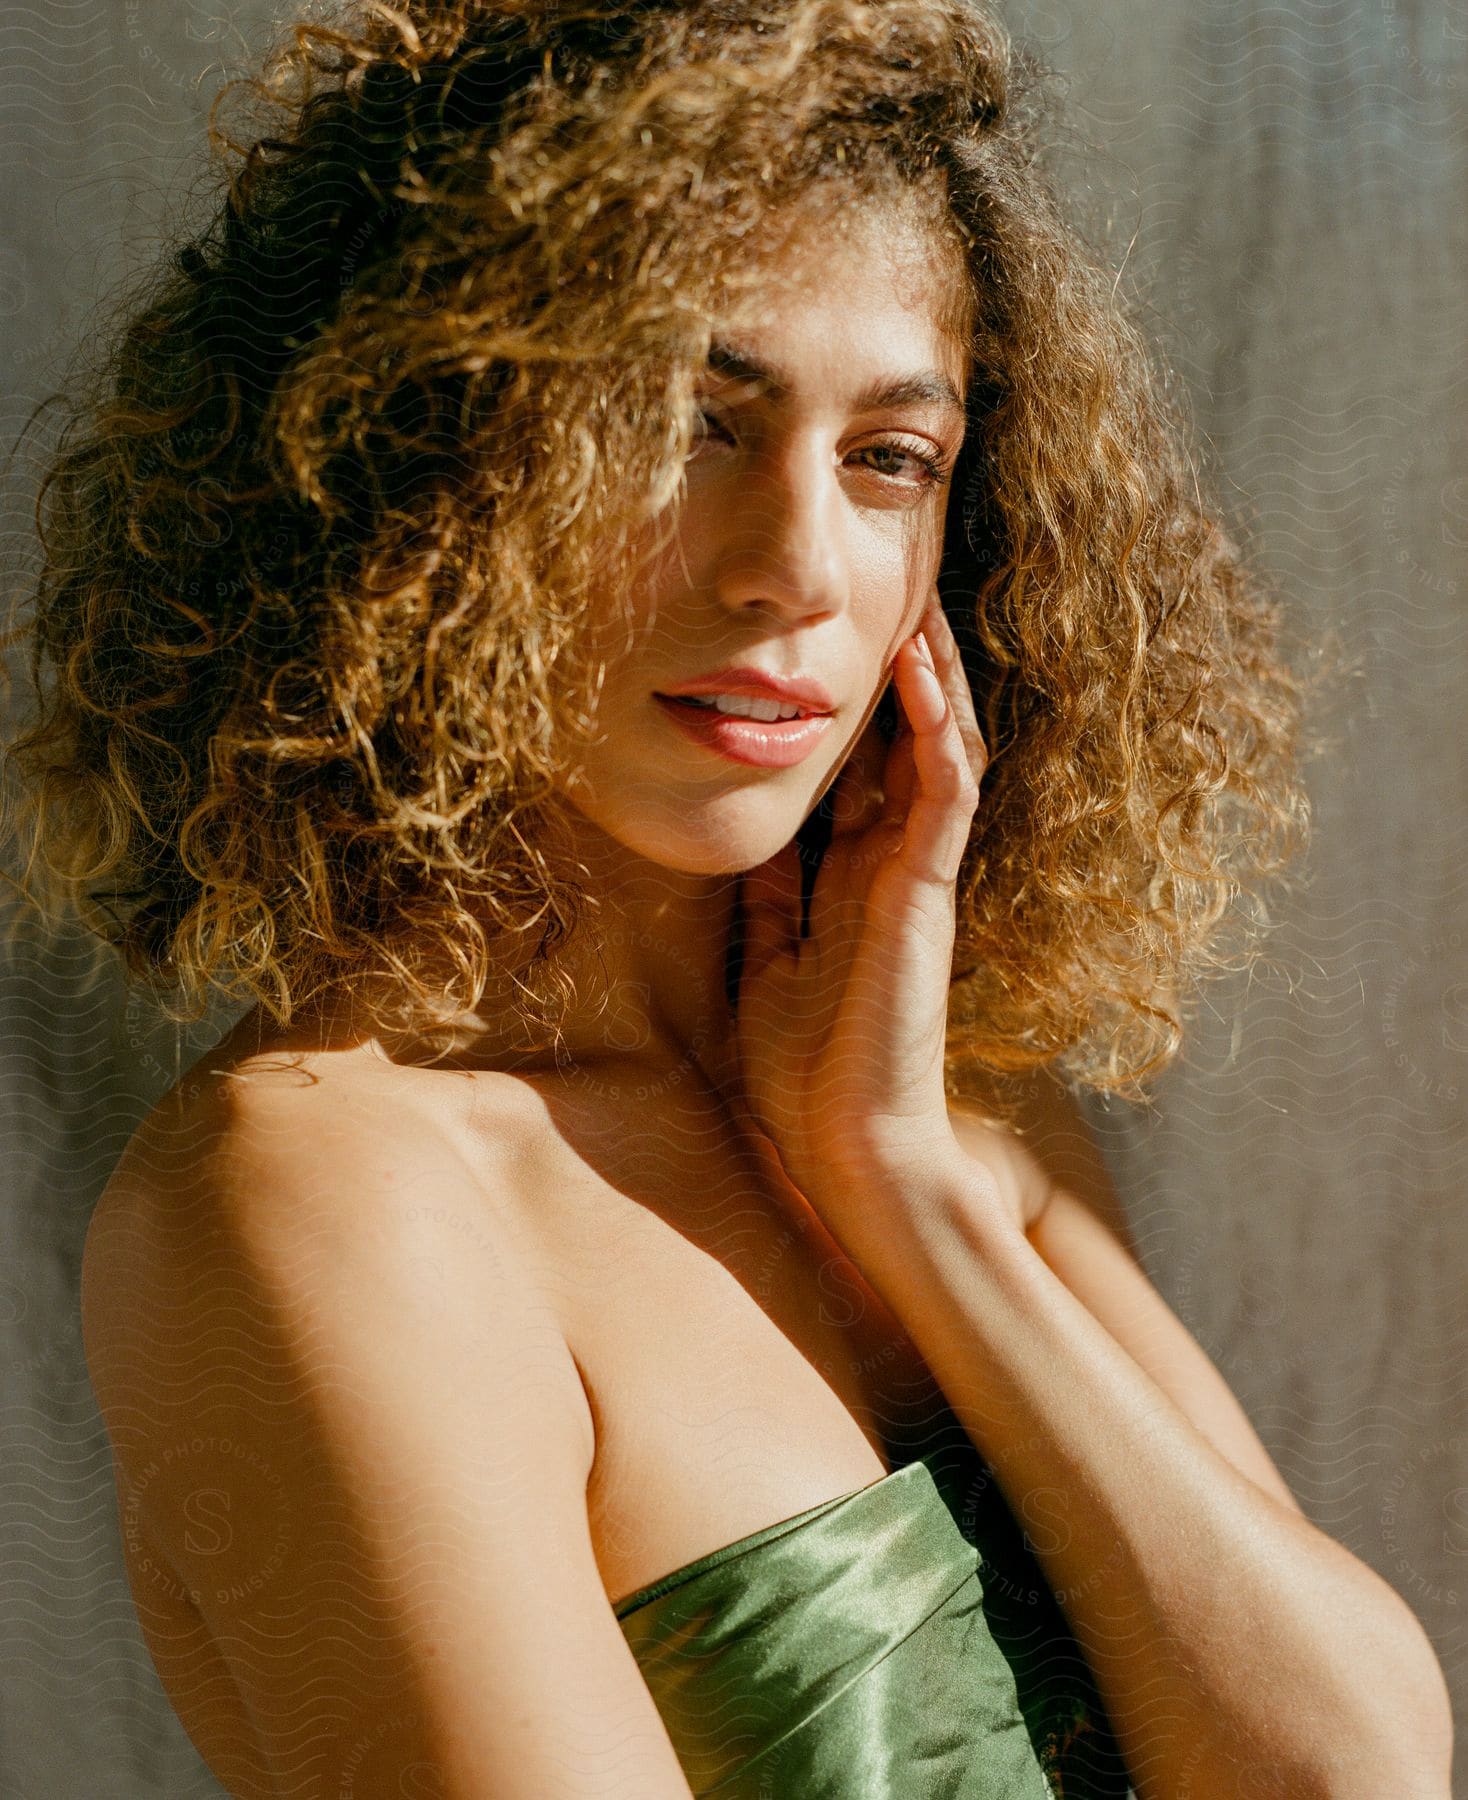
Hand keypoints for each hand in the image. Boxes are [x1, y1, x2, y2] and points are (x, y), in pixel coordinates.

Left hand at [732, 586, 988, 1239]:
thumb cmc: (808, 1073)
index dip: (853, 717)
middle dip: (900, 680)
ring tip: (917, 612)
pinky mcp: (928, 889)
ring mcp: (917, 876)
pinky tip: (919, 671)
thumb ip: (774, 899)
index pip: (860, 779)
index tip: (831, 656)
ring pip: (939, 754)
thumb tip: (757, 841)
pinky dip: (935, 727)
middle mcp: (892, 870)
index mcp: (853, 886)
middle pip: (903, 751)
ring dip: (930, 684)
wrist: (847, 1142)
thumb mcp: (768, 963)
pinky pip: (946, 789)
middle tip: (887, 603)